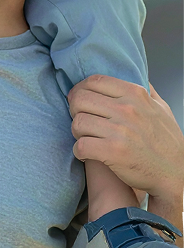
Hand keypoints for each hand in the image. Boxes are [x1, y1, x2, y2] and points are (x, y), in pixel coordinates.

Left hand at [68, 74, 183, 201]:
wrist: (176, 175)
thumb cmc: (167, 142)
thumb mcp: (161, 108)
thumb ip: (147, 90)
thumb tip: (137, 73)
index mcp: (135, 94)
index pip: (94, 81)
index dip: (80, 89)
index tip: (78, 99)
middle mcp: (127, 109)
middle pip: (80, 99)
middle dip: (74, 109)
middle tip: (80, 119)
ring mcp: (120, 130)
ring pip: (78, 122)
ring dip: (77, 131)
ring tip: (84, 137)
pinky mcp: (113, 152)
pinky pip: (81, 145)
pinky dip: (79, 150)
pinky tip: (86, 153)